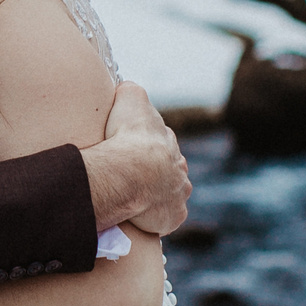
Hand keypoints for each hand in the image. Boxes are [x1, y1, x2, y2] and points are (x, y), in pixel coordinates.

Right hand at [84, 82, 188, 231]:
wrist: (131, 173)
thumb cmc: (128, 136)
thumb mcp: (130, 98)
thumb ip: (131, 91)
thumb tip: (127, 87)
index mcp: (168, 143)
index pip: (161, 143)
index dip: (146, 146)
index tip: (131, 150)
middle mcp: (179, 169)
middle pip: (169, 170)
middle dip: (155, 173)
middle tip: (132, 178)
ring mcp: (178, 194)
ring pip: (171, 194)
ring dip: (158, 195)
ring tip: (136, 199)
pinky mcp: (174, 216)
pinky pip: (167, 217)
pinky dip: (158, 217)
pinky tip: (142, 217)